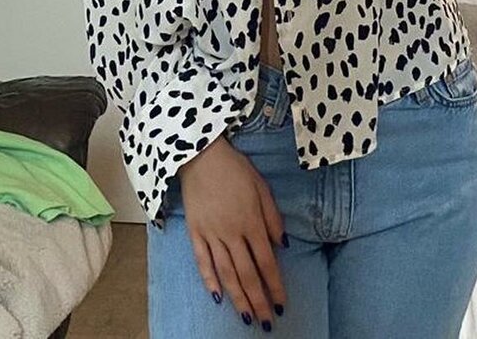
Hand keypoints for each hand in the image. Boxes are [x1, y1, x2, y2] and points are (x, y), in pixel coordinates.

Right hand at [177, 134, 287, 327]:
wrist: (201, 155)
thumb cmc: (235, 169)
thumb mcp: (261, 187)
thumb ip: (272, 217)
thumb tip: (282, 245)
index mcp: (251, 222)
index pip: (266, 262)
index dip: (275, 285)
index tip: (281, 303)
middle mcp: (231, 233)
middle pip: (247, 274)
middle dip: (258, 300)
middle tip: (266, 322)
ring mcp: (211, 234)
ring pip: (226, 273)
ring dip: (237, 297)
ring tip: (246, 316)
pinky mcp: (195, 232)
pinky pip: (202, 261)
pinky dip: (209, 280)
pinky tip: (217, 297)